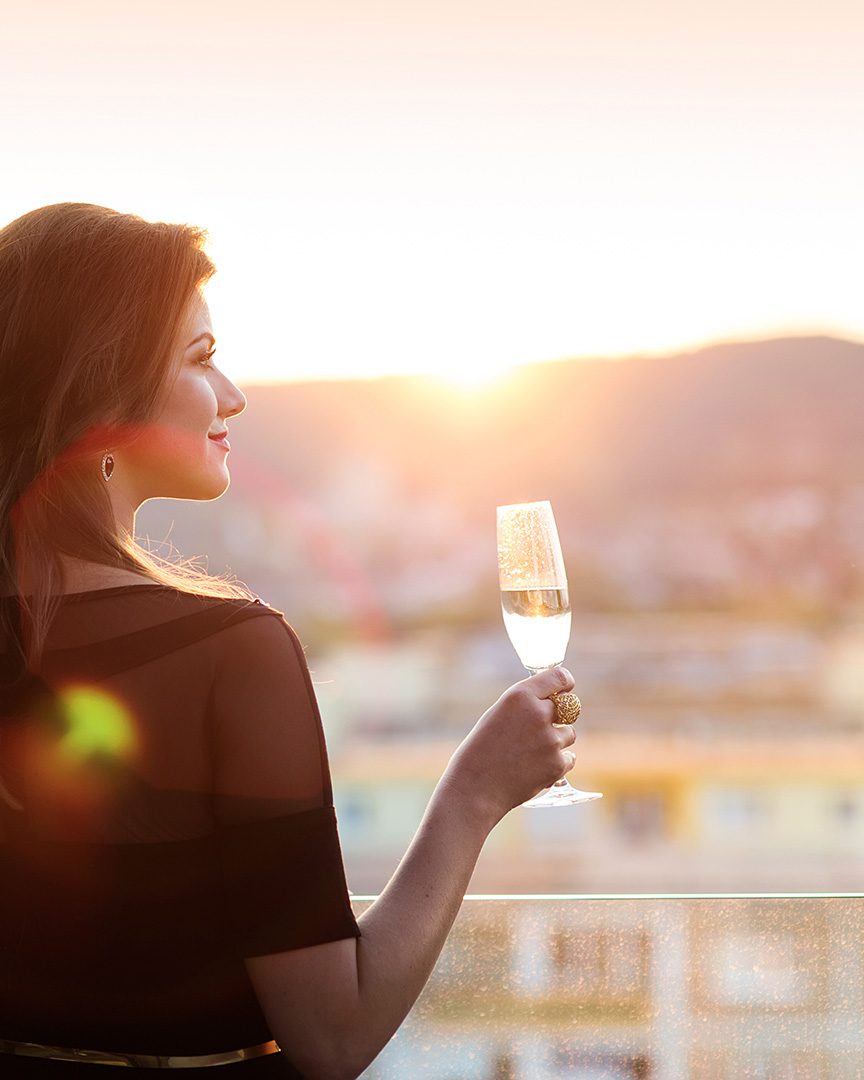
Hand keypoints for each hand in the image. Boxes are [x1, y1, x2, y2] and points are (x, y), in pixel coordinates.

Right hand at [441, 667, 577, 829]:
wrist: (474, 788)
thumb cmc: (481, 750)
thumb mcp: (498, 714)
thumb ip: (525, 704)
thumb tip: (554, 701)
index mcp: (520, 695)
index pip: (560, 677)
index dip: (565, 683)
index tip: (566, 688)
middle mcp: (538, 714)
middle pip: (567, 707)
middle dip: (558, 716)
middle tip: (538, 730)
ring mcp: (550, 740)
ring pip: (569, 734)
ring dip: (556, 741)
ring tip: (529, 753)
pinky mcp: (556, 765)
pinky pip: (569, 758)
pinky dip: (556, 763)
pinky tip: (534, 768)